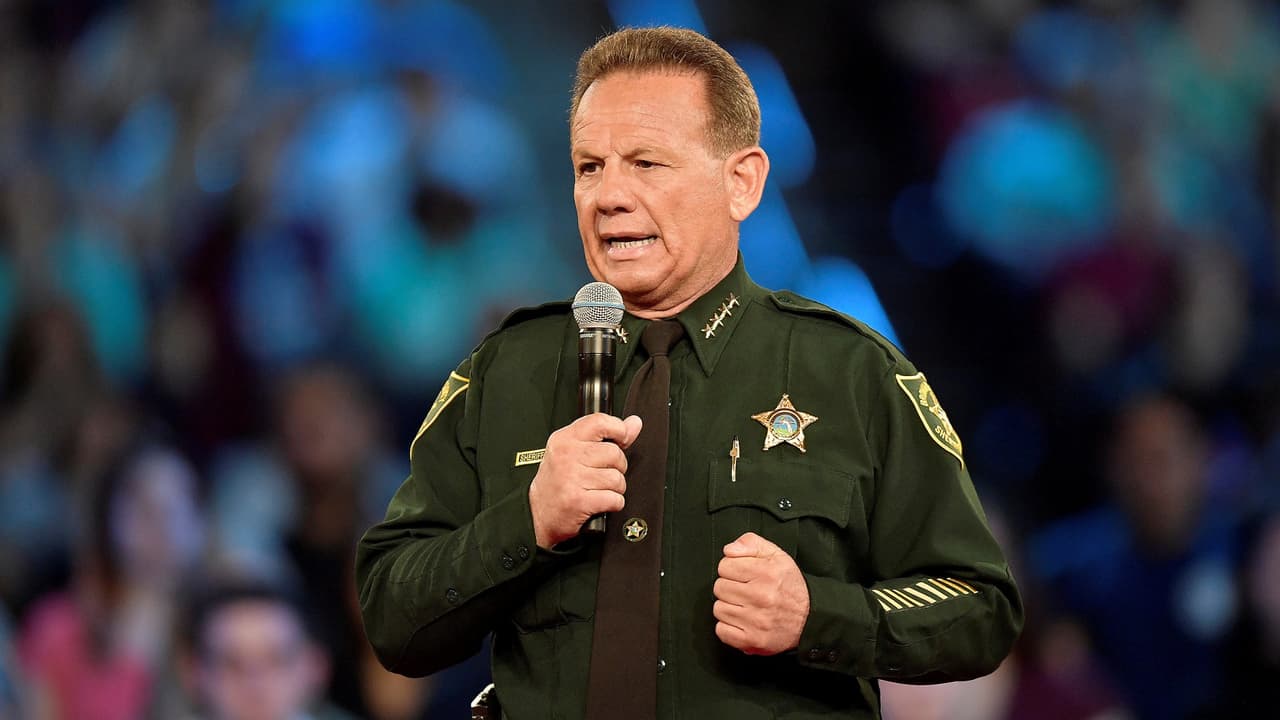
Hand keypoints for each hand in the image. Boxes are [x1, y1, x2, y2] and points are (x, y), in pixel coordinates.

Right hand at [528, 413, 642, 548]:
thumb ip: (607, 436)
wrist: (538, 515)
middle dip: (617, 467)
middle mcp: (566, 456)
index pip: (600, 422)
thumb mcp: (575, 452)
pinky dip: (613, 504)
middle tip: (602, 474)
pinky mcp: (578, 501)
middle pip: (614, 453)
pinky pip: (615, 499)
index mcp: (564, 439)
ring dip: (615, 489)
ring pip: (617, 479)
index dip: (618, 430)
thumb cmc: (558, 482)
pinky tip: (599, 502)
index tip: (620, 440)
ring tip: (598, 490)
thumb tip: (634, 423)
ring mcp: (572, 478)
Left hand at [713, 532, 809, 654]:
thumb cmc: (789, 585)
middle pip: (719, 587)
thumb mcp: (776, 555)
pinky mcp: (752, 640)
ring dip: (729, 607)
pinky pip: (721, 631)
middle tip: (746, 591)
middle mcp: (762, 597)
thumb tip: (728, 550)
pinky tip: (742, 621)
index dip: (732, 568)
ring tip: (745, 606)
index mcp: (767, 573)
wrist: (810, 617)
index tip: (744, 574)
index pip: (725, 565)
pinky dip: (728, 627)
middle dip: (730, 587)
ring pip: (719, 609)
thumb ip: (751, 543)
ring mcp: (756, 620)